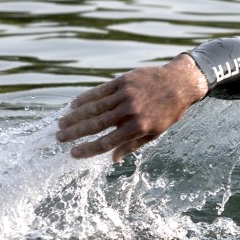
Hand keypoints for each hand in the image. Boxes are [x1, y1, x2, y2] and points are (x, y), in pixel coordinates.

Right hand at [56, 54, 207, 161]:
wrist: (180, 84)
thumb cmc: (168, 112)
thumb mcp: (155, 133)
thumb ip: (132, 145)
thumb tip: (112, 158)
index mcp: (138, 127)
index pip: (107, 142)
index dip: (88, 149)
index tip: (73, 153)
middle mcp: (129, 112)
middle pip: (95, 125)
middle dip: (75, 133)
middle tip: (59, 138)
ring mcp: (125, 95)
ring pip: (93, 108)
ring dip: (75, 116)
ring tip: (61, 124)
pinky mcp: (123, 81)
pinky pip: (99, 91)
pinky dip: (85, 98)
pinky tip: (73, 105)